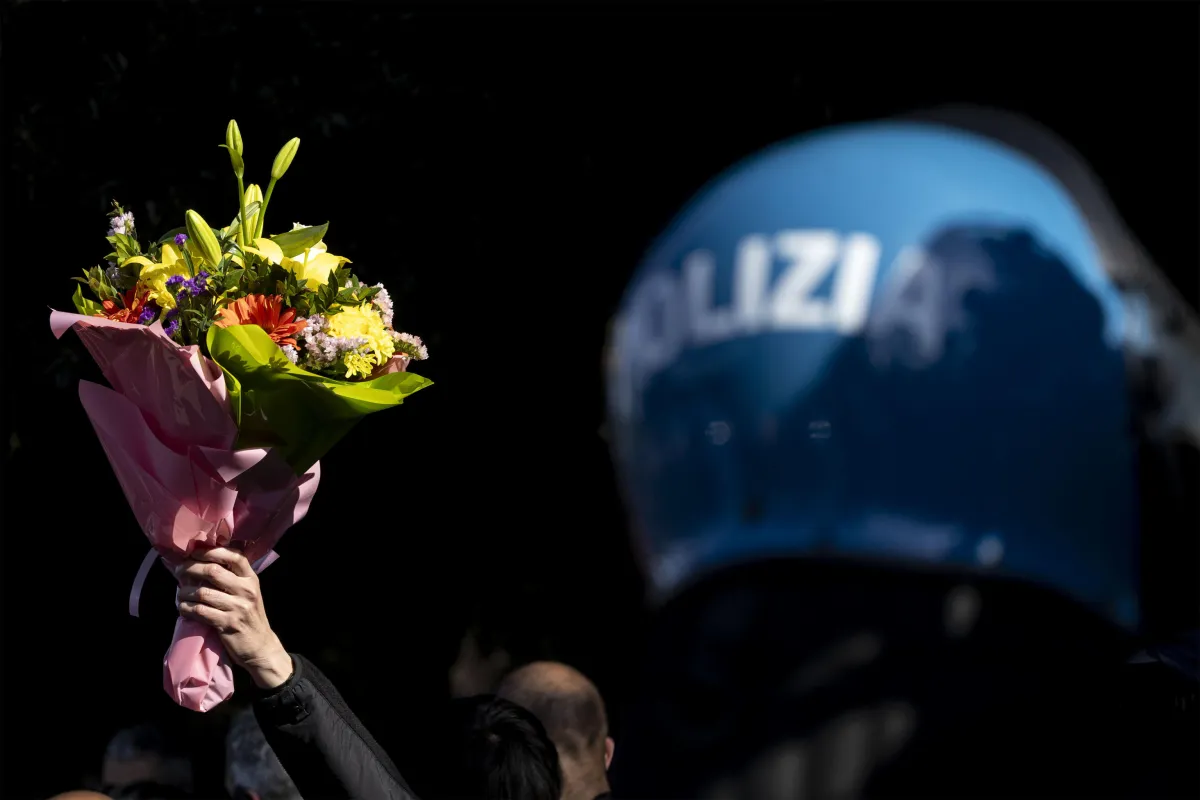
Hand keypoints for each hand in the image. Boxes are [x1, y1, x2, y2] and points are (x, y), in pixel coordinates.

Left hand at [174, 546, 292, 688]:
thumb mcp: (247, 593)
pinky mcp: (228, 624)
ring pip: (202, 593)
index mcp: (251, 579)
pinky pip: (200, 612)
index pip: (234, 556)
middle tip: (179, 571)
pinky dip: (186, 609)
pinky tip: (183, 608)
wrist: (260, 646)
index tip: (194, 552)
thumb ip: (231, 578)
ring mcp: (238, 607)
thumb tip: (201, 562)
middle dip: (191, 568)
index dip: (211, 551)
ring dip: (184, 592)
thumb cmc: (249, 616)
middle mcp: (246, 590)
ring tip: (179, 594)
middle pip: (213, 571)